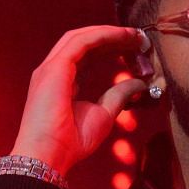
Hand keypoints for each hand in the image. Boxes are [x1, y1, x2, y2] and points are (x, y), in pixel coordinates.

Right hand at [10, 26, 151, 175]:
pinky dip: (103, 35)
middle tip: (138, 37)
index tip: (135, 48)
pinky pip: (82, 42)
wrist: (49, 155)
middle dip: (112, 37)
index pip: (87, 55)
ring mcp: (52, 67)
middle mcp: (54, 70)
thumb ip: (119, 96)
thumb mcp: (103, 115)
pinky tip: (122, 36)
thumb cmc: (71, 142)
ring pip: (82, 37)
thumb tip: (139, 84)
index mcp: (62, 81)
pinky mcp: (55, 68)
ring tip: (134, 34)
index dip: (110, 47)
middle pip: (85, 42)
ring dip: (109, 33)